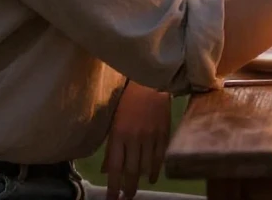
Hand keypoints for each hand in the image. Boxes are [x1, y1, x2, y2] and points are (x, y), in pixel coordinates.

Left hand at [104, 83, 171, 199]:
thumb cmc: (127, 102)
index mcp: (119, 135)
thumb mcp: (113, 123)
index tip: (111, 199)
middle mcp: (135, 138)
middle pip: (131, 171)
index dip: (113, 186)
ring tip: (134, 191)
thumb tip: (107, 171)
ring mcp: (151, 136)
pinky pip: (160, 157)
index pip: (115, 167)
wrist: (150, 84)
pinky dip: (155, 170)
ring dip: (140, 181)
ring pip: (146, 166)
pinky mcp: (164, 133)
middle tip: (125, 198)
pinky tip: (151, 178)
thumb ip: (111, 148)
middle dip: (127, 188)